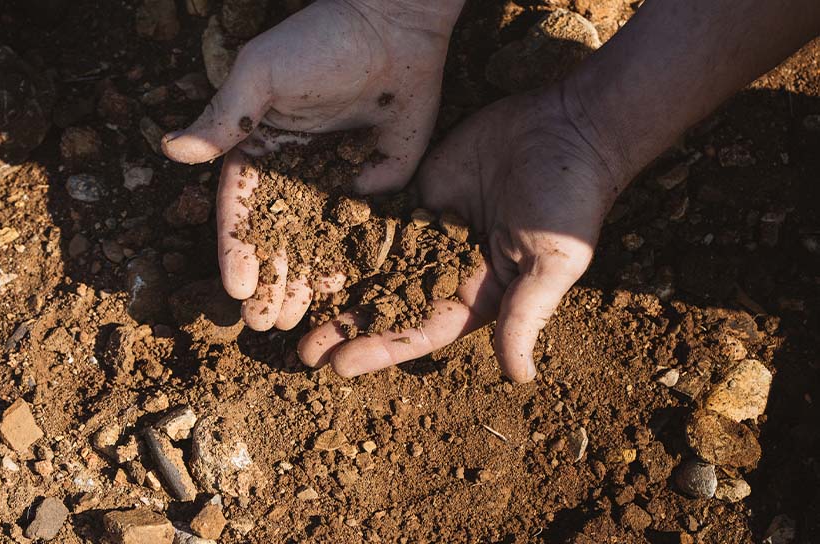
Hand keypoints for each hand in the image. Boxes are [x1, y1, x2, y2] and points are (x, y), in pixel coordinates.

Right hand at [162, 0, 462, 330]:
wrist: (395, 27)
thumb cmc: (320, 42)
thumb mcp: (261, 74)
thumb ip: (223, 118)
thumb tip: (169, 151)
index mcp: (259, 150)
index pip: (240, 210)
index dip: (236, 250)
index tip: (235, 288)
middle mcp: (294, 173)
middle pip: (276, 237)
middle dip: (268, 280)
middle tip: (265, 323)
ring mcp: (335, 182)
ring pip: (315, 242)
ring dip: (302, 281)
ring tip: (295, 321)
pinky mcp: (376, 185)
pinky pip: (360, 231)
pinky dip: (348, 262)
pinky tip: (338, 291)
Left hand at [298, 86, 629, 381]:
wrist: (567, 127)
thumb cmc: (567, 200)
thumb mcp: (550, 263)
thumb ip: (525, 316)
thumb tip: (519, 377)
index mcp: (475, 295)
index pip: (419, 331)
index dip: (379, 349)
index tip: (339, 366)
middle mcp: (445, 268)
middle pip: (387, 305)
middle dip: (346, 327)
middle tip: (301, 350)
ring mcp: (427, 229)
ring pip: (373, 264)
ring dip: (338, 287)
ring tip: (294, 307)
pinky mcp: (417, 191)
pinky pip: (375, 216)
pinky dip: (343, 233)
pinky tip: (308, 249)